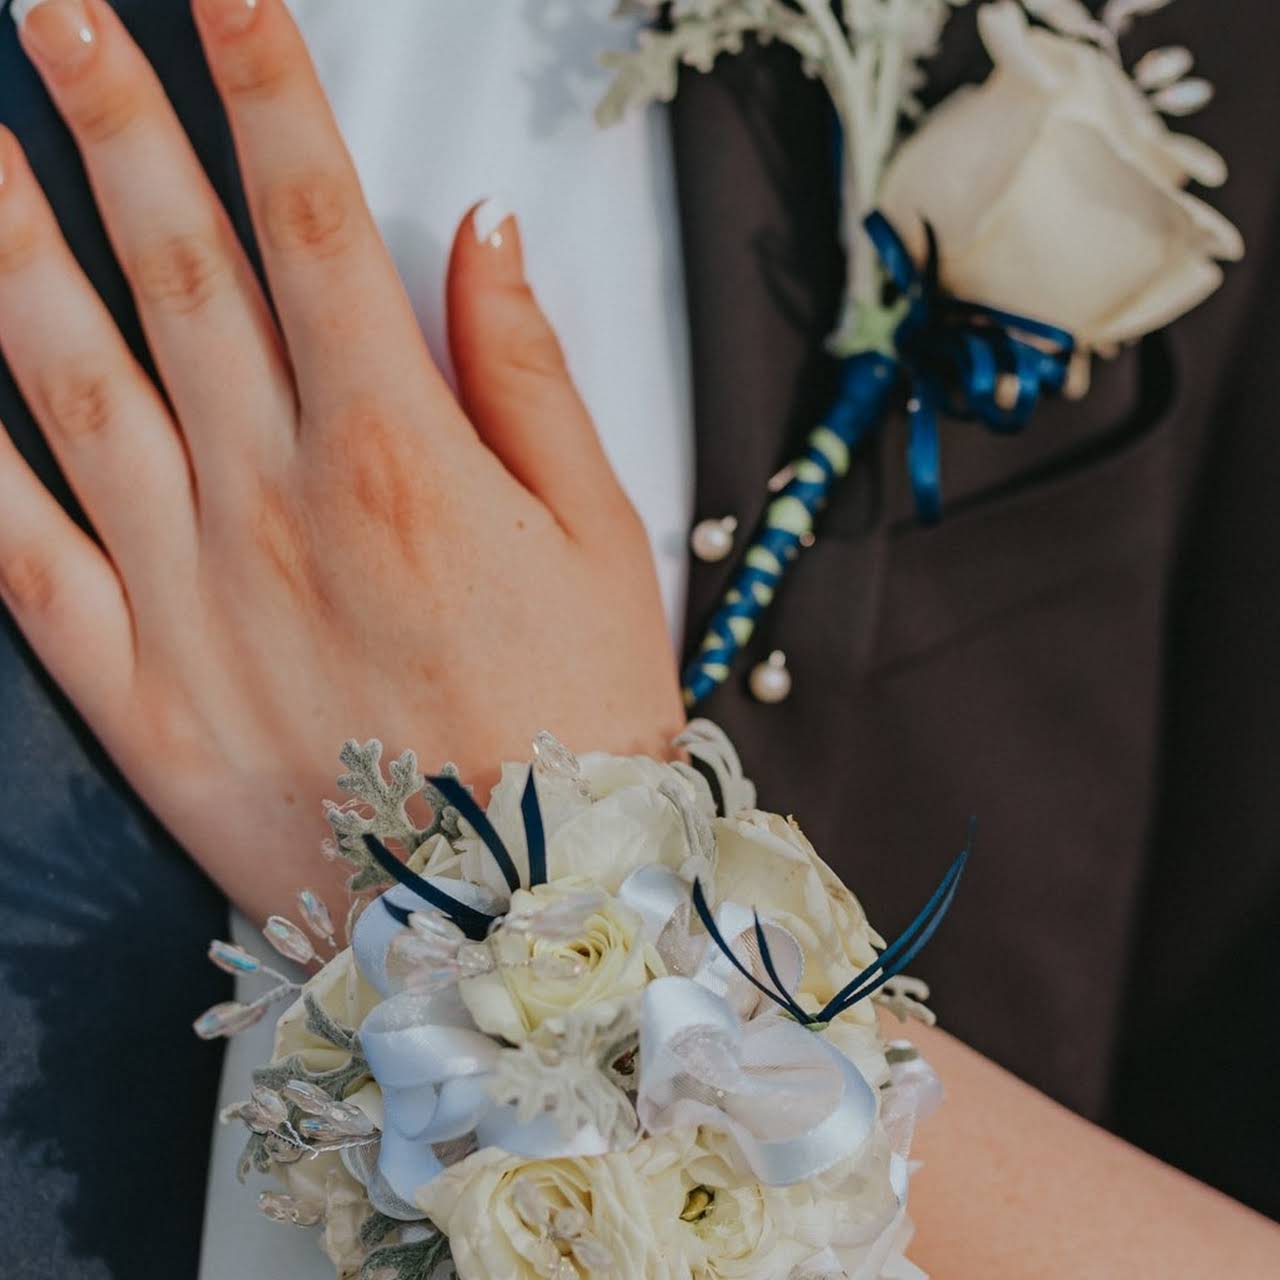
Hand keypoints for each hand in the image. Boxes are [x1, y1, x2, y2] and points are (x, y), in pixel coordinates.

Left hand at [0, 0, 683, 921]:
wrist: (513, 915)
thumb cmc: (573, 724)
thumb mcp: (599, 540)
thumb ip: (529, 378)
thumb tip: (481, 238)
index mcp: (400, 462)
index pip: (315, 225)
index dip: (266, 84)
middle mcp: (273, 505)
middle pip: (180, 269)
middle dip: (114, 113)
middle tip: (56, 6)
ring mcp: (187, 595)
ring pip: (68, 381)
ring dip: (10, 243)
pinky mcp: (135, 689)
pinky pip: (18, 554)